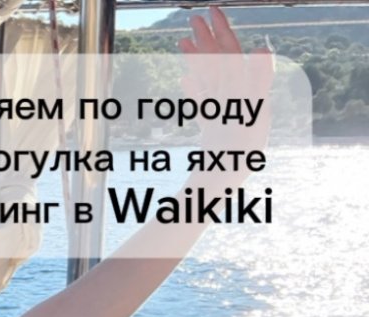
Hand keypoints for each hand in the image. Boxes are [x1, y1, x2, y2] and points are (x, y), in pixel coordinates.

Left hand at [178, 7, 273, 160]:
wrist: (223, 173)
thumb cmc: (242, 145)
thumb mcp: (257, 109)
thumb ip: (259, 78)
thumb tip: (262, 48)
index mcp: (234, 87)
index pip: (227, 52)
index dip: (220, 31)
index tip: (211, 11)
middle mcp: (222, 94)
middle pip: (214, 60)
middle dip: (206, 38)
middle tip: (194, 16)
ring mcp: (214, 108)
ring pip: (203, 77)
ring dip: (194, 57)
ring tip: (182, 41)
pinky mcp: (209, 124)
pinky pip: (199, 102)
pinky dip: (192, 88)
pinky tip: (184, 79)